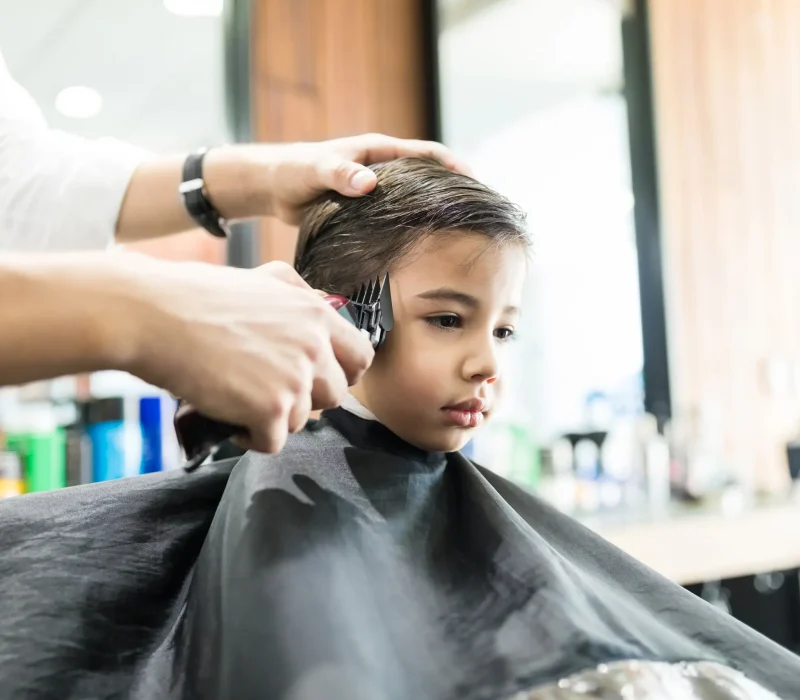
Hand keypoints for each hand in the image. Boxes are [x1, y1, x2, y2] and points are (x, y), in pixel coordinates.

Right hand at [122, 256, 372, 452]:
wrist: (154, 316)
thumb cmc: (197, 296)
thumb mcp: (263, 277)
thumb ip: (300, 294)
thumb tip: (321, 305)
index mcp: (316, 314)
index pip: (361, 357)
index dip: (342, 372)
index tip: (318, 379)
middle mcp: (314, 345)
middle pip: (335, 395)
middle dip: (306, 399)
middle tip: (269, 391)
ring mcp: (296, 379)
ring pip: (303, 420)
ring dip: (274, 417)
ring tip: (240, 398)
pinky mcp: (271, 409)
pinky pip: (274, 442)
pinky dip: (252, 438)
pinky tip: (230, 418)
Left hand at [211, 133, 471, 225]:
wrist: (272, 187)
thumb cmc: (292, 170)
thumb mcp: (315, 169)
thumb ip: (339, 173)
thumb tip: (369, 183)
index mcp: (379, 151)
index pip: (428, 153)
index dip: (454, 166)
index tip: (476, 183)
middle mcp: (383, 170)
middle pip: (429, 179)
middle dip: (452, 194)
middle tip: (475, 217)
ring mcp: (377, 192)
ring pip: (414, 202)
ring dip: (432, 216)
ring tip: (457, 237)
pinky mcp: (367, 212)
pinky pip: (395, 219)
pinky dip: (409, 230)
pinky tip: (418, 251)